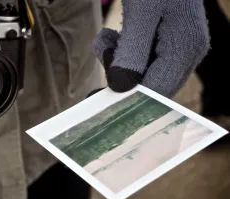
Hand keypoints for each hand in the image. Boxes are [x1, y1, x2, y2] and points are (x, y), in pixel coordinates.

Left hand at [92, 0, 209, 97]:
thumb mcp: (141, 13)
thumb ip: (132, 51)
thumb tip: (121, 86)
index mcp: (185, 47)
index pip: (158, 90)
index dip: (129, 98)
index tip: (100, 96)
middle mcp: (185, 52)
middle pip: (151, 84)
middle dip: (121, 74)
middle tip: (105, 52)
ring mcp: (175, 47)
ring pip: (142, 72)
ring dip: (118, 60)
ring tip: (108, 38)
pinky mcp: (163, 42)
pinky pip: (140, 59)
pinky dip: (121, 52)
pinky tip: (113, 36)